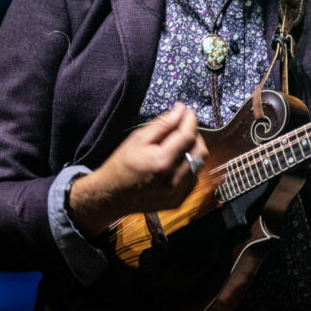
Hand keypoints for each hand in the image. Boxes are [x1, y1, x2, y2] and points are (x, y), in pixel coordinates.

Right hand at [69, 103, 206, 236]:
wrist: (111, 196)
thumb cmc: (122, 164)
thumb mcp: (137, 139)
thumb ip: (162, 124)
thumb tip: (181, 110)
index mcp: (162, 162)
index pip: (187, 136)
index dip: (191, 121)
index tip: (188, 112)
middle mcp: (174, 180)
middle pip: (200, 150)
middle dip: (195, 135)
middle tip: (182, 129)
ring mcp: (177, 193)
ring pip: (199, 164)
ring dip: (192, 151)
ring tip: (177, 147)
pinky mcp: (178, 200)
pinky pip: (194, 177)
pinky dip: (189, 166)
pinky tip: (174, 164)